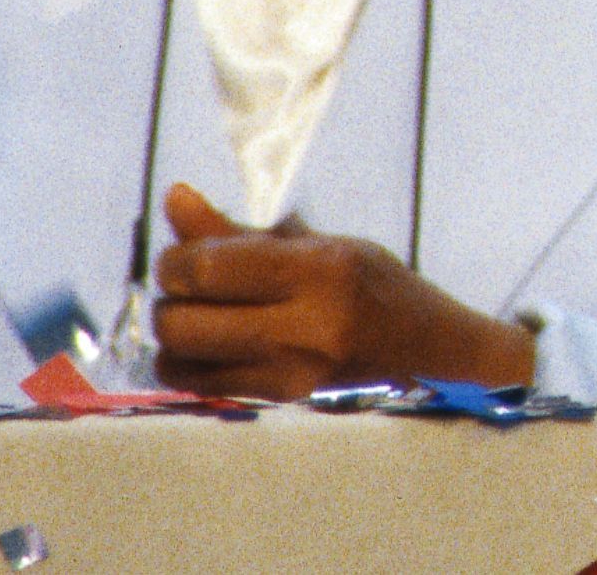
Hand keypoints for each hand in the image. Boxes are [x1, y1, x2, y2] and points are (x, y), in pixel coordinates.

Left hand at [152, 185, 535, 397]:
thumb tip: (174, 197)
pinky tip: (209, 343)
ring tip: (200, 312)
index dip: (176, 258)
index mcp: (320, 270)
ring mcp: (289, 371)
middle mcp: (304, 326)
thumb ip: (242, 230)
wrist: (426, 348)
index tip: (184, 252)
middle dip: (170, 296)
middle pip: (182, 320)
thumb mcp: (320, 244)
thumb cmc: (374, 284)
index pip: (208, 269)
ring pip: (178, 357)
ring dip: (174, 331)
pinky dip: (185, 360)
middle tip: (188, 282)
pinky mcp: (277, 399)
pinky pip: (195, 383)